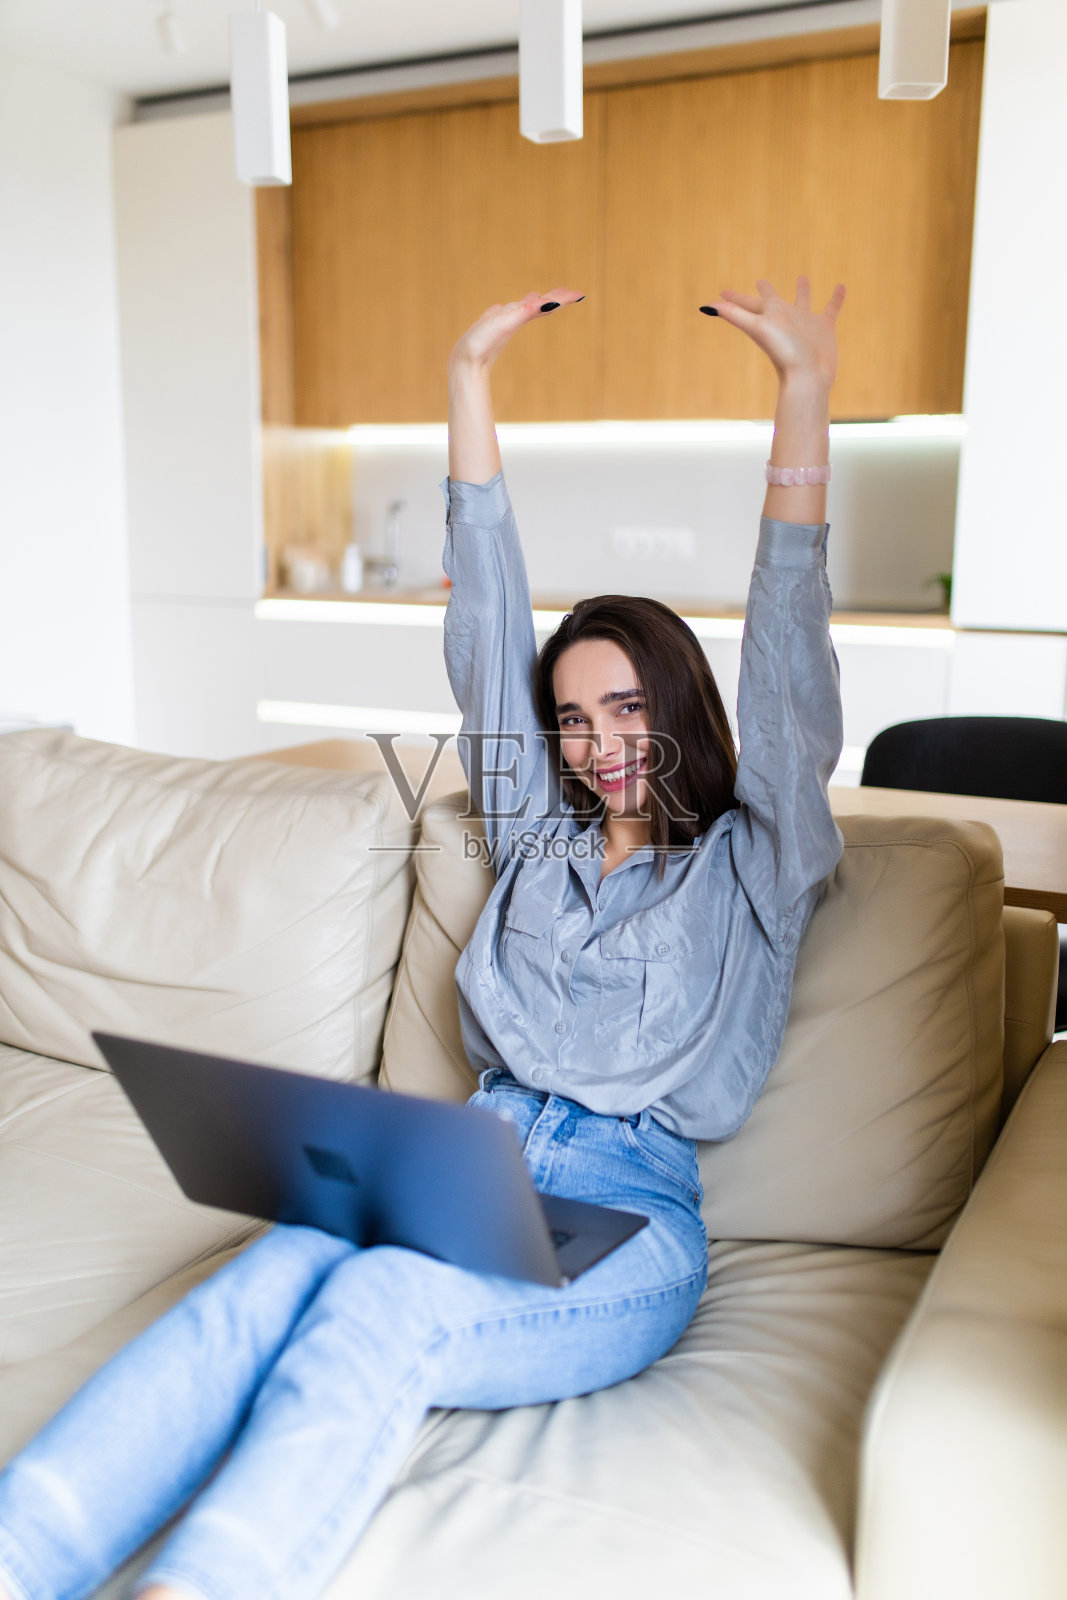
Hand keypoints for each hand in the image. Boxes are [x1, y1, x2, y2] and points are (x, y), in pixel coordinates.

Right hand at [449, 287, 584, 373]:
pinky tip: (504, 308)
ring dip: (532, 302)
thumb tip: (552, 302)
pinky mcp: (489, 327)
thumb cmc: (485, 343)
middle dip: (553, 298)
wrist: (465, 365)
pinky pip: (502, 315)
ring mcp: (503, 323)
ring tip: (539, 295)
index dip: (563, 299)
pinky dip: (507, 309)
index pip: (548, 305)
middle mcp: (515, 320)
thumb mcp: (507, 323)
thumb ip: (528, 311)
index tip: (580, 294)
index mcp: (523, 317)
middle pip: (539, 306)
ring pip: (520, 310)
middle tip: (567, 293)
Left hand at [705, 276, 845, 389]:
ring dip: (803, 290)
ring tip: (803, 277)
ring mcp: (805, 323)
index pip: (748, 303)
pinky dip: (836, 298)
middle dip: (765, 290)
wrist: (809, 376)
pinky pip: (831, 308)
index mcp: (769, 315)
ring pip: (803, 301)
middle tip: (760, 280)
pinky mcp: (825, 328)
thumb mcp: (757, 327)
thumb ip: (734, 314)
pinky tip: (841, 287)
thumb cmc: (783, 352)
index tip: (723, 292)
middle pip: (772, 300)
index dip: (734, 298)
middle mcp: (785, 318)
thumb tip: (705, 306)